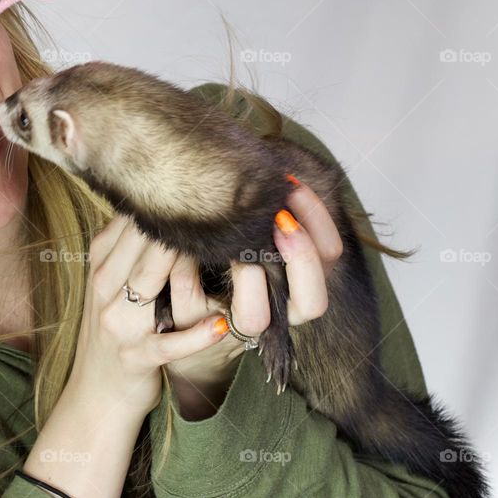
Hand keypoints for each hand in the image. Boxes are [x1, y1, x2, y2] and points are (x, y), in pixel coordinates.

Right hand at [65, 213, 229, 418]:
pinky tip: (221, 325)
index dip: (162, 204)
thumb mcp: (110, 281)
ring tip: (223, 248)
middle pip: (140, 246)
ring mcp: (119, 325)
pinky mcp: (137, 358)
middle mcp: (104, 290)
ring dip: (183, 266)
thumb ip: (129, 245)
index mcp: (101, 265)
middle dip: (177, 227)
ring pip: (148, 285)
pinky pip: (168, 344)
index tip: (198, 185)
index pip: (129, 224)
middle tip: (219, 204)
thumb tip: (159, 199)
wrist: (97, 391)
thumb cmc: (116, 325)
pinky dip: (195, 336)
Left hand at [164, 176, 344, 411]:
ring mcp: (234, 327)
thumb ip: (262, 208)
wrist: (169, 314)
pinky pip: (190, 302)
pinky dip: (185, 270)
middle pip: (312, 304)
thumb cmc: (212, 254)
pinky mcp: (193, 331)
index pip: (329, 261)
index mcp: (293, 285)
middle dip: (300, 258)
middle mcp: (273, 313)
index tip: (291, 188)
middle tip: (279, 219)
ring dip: (247, 273)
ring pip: (254, 318)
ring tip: (234, 241)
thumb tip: (269, 165)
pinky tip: (180, 245)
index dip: (317, 226)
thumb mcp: (243, 231)